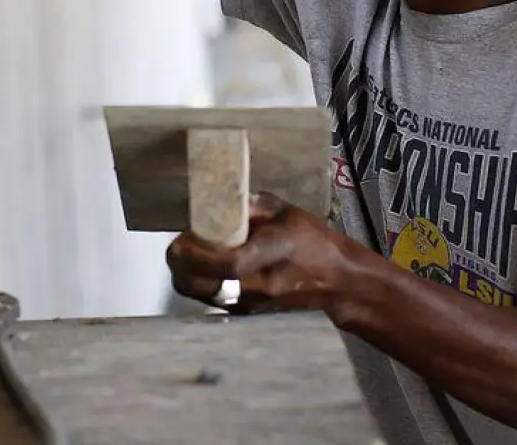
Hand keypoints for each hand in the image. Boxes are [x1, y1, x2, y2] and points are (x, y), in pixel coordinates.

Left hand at [165, 192, 361, 315]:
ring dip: (187, 276)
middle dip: (181, 267)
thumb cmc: (313, 241)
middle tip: (178, 247)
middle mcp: (261, 285)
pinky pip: (211, 301)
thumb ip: (249, 207)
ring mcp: (253, 304)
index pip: (229, 264)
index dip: (197, 255)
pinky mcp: (248, 314)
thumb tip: (215, 202)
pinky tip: (206, 269)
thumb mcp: (285, 212)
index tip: (181, 240)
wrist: (337, 282)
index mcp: (274, 252)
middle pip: (204, 286)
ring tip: (191, 255)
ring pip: (202, 296)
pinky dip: (201, 285)